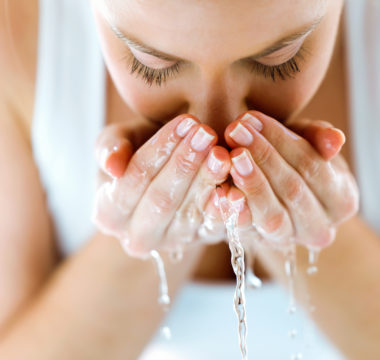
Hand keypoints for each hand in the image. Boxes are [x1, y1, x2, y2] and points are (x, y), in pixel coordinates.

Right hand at [91, 115, 230, 258]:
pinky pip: (215, 228)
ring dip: (208, 181)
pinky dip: (226, 210)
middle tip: (206, 134)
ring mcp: (171, 243)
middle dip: (185, 164)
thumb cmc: (139, 152)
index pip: (134, 179)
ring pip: (189, 213)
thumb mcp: (119, 141)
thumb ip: (109, 147)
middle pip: (162, 200)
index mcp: (108, 214)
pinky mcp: (201, 241)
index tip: (184, 122)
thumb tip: (112, 166)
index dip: (159, 149)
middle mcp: (137, 237)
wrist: (166, 176)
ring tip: (223, 153)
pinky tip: (236, 189)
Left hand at [223, 111, 359, 249]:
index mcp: (342, 201)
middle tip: (235, 131)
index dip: (282, 141)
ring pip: (272, 216)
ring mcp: (289, 240)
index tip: (252, 118)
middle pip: (293, 191)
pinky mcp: (260, 245)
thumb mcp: (309, 143)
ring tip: (231, 156)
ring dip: (250, 184)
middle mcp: (320, 229)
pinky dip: (234, 211)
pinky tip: (221, 191)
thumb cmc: (295, 160)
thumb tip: (335, 140)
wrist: (276, 192)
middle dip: (262, 157)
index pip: (313, 167)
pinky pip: (247, 232)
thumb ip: (320, 138)